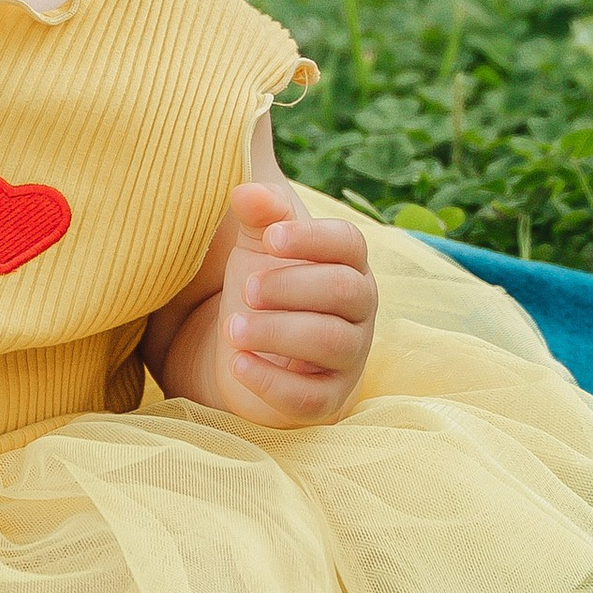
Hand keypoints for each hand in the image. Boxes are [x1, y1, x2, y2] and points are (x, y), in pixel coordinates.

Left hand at [160, 182, 378, 428]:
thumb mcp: (256, 246)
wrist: (248, 352)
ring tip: (233, 328)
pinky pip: (311, 398)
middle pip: (344, 290)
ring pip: (331, 342)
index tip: (270, 238)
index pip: (349, 242)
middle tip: (245, 289)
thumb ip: (257, 214)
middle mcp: (359, 309)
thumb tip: (244, 191)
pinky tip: (236, 363)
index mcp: (347, 264)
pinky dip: (271, 381)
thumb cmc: (263, 289)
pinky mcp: (326, 400)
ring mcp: (349, 357)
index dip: (312, 237)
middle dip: (291, 286)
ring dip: (277, 332)